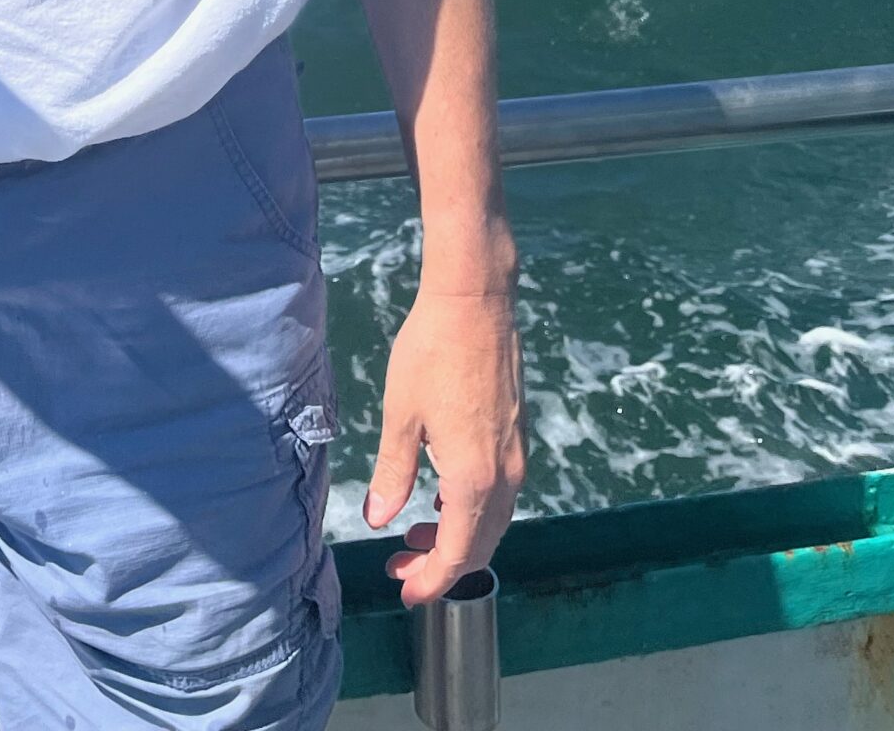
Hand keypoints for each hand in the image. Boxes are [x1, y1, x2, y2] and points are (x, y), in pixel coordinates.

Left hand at [364, 288, 524, 605]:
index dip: (432, 580)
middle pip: (481, 543)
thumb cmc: (431, 353)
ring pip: (494, 519)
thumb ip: (391, 473)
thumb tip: (377, 519)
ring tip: (415, 534)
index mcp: (474, 478)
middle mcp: (505, 475)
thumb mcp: (400, 415)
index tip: (405, 591)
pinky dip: (472, 507)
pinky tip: (441, 497)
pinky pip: (500, 491)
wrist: (475, 301)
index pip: (458, 554)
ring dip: (459, 536)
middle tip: (401, 565)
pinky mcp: (516, 434)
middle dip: (442, 563)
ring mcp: (516, 455)